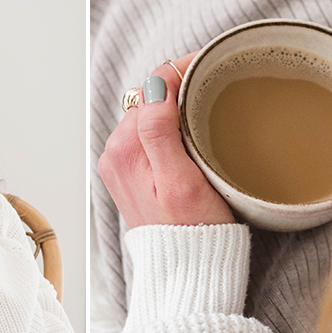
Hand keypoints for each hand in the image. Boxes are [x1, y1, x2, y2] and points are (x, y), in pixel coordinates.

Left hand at [98, 52, 234, 228]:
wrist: (185, 268)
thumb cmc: (192, 230)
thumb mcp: (180, 182)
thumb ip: (161, 132)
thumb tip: (155, 85)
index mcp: (125, 148)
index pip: (153, 87)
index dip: (184, 71)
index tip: (213, 64)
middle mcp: (115, 152)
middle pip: (149, 98)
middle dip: (180, 87)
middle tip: (216, 83)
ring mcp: (121, 162)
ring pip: (150, 115)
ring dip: (175, 107)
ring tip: (206, 107)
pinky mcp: (131, 172)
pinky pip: (150, 134)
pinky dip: (170, 127)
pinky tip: (191, 134)